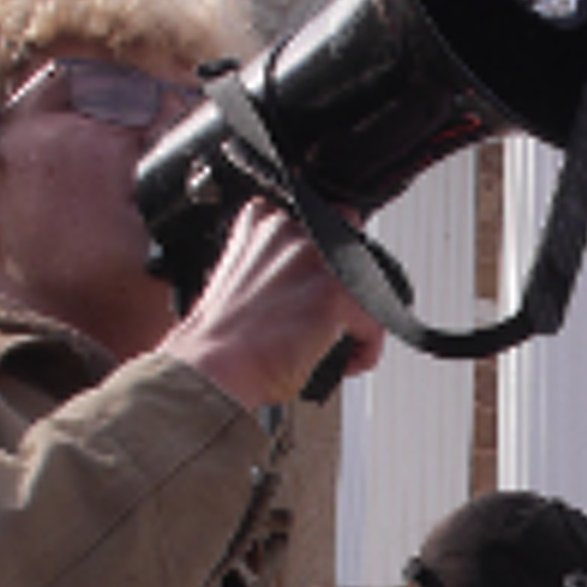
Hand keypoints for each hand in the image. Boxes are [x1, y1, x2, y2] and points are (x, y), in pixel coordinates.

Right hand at [160, 201, 382, 414]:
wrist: (211, 367)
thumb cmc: (222, 339)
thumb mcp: (242, 275)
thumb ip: (277, 261)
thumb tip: (311, 282)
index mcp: (264, 219)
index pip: (321, 221)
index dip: (330, 262)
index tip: (322, 294)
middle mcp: (291, 229)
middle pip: (353, 243)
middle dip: (351, 282)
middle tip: (334, 320)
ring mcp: (314, 258)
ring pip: (369, 283)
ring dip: (361, 318)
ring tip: (334, 345)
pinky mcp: (333, 293)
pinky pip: (376, 322)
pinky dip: (367, 349)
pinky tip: (344, 363)